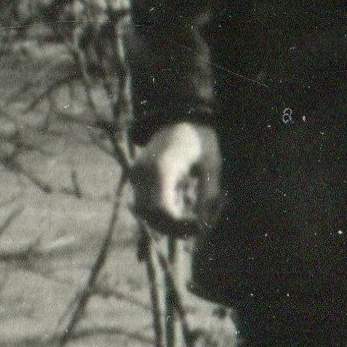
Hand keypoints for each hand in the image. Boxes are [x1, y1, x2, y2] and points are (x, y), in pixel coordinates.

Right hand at [127, 121, 219, 240]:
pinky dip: (161, 214)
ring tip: (192, 220)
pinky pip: (144, 205)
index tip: (200, 226)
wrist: (179, 118)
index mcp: (162, 168)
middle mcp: (143, 173)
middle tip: (198, 229)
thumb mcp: (211, 167)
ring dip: (167, 224)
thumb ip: (208, 197)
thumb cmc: (200, 140)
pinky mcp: (135, 178)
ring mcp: (136, 175)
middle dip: (174, 228)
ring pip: (145, 214)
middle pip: (151, 216)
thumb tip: (203, 226)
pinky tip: (181, 208)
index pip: (162, 209)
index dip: (179, 225)